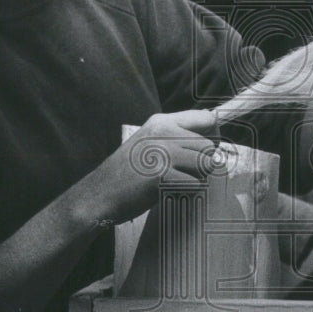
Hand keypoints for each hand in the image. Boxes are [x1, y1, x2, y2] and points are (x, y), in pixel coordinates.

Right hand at [87, 110, 220, 224]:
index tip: (208, 148)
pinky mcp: (163, 176)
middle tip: (185, 173)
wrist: (98, 194)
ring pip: (206, 164)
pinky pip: (196, 184)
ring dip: (198, 177)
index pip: (206, 118)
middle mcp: (164, 132)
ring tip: (178, 182)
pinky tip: (170, 192)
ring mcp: (164, 153)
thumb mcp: (149, 141)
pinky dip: (187, 192)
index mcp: (161, 121)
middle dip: (203, 162)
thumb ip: (175, 136)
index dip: (214, 134)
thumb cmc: (127, 172)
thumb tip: (213, 139)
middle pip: (208, 145)